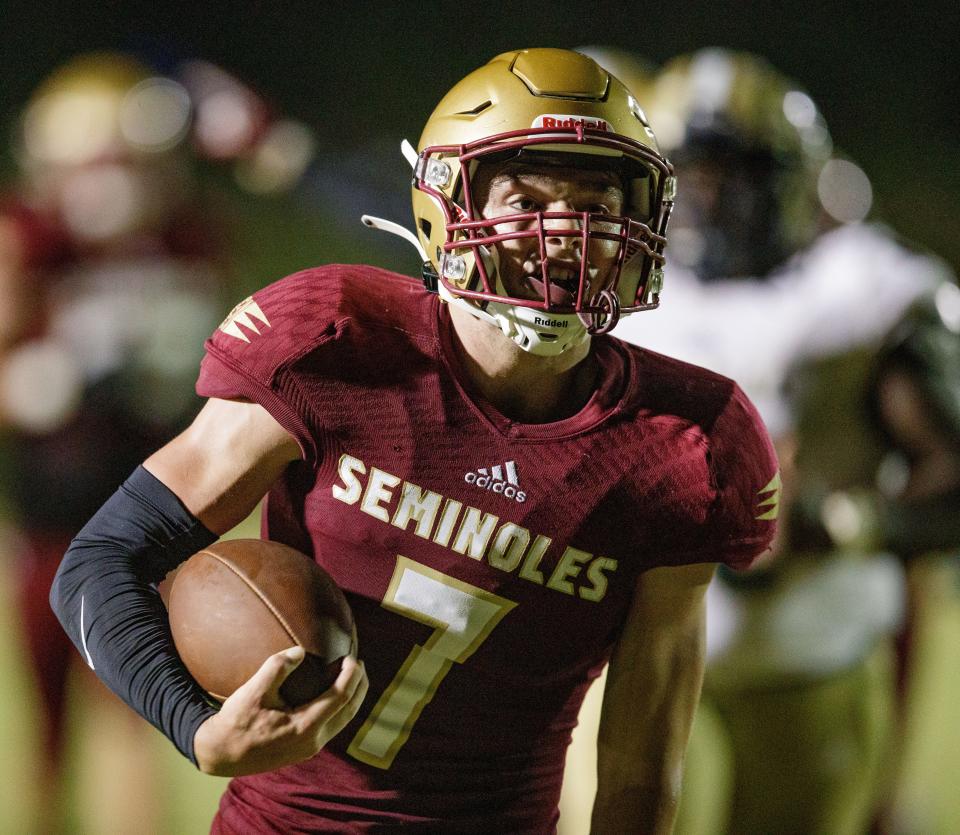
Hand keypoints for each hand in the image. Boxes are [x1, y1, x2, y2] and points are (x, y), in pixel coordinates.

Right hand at [193, 646, 367, 775]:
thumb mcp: (252, 691)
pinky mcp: (304, 750)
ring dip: (352, 697)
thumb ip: (276, 668)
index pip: (340, 697)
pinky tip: (334, 694)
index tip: (351, 657)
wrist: (219, 755)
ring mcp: (309, 748)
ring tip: (353, 676)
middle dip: (360, 685)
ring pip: (343, 720)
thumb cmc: (235, 723)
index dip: (350, 675)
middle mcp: (313, 741)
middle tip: (359, 663)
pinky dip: (340, 708)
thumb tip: (300, 651)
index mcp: (305, 727)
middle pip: (349, 710)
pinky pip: (333, 726)